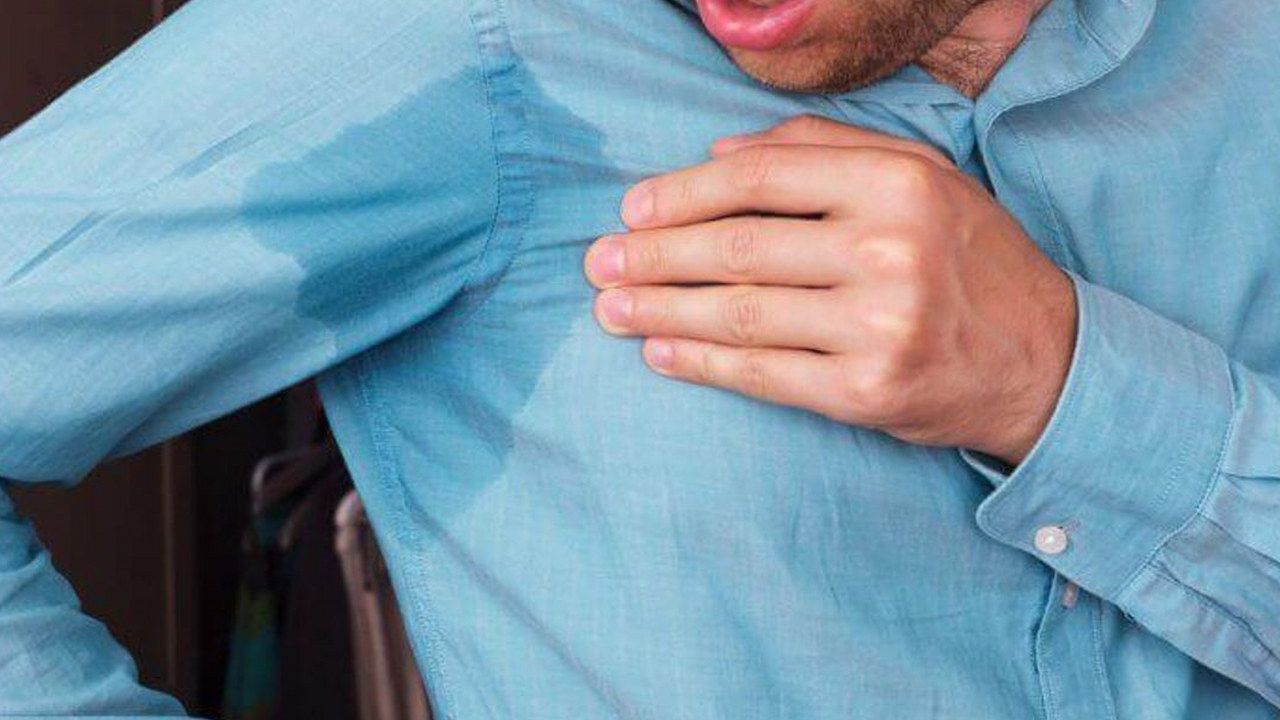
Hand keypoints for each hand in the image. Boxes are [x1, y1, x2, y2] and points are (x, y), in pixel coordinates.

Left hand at [584, 115, 1076, 463]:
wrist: (1042, 359)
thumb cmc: (967, 258)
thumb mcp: (920, 175)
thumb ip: (824, 147)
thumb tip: (716, 152)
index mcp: (895, 183)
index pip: (760, 177)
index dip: (682, 193)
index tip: (631, 207)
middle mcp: (888, 250)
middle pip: (737, 248)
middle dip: (653, 255)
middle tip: (598, 263)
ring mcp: (878, 326)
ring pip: (740, 313)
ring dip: (660, 310)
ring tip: (610, 309)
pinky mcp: (866, 392)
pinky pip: (762, 374)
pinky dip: (701, 362)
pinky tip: (660, 352)